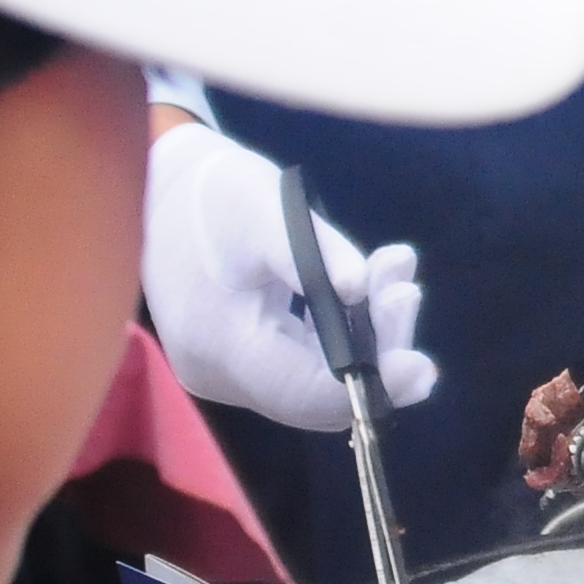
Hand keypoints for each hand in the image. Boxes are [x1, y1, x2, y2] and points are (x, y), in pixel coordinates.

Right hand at [141, 115, 436, 429]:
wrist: (163, 190)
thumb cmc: (213, 192)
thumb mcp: (265, 208)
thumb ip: (316, 253)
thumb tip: (362, 289)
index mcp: (218, 343)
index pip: (304, 392)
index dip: (368, 386)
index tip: (419, 368)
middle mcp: (220, 374)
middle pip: (319, 392)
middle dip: (378, 349)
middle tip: (408, 293)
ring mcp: (230, 372)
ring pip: (320, 377)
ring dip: (370, 332)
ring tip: (397, 272)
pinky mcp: (244, 359)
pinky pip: (307, 360)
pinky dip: (346, 327)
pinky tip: (376, 280)